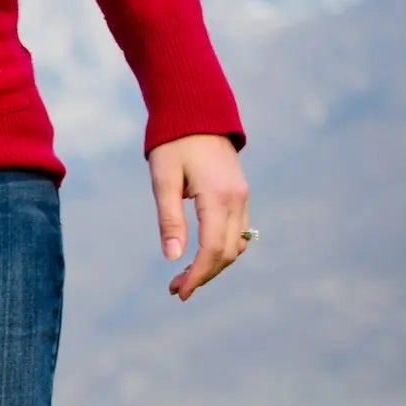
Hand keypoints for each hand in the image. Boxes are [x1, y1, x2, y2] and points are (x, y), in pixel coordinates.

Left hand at [149, 134, 252, 301]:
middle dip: (203, 275)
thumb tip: (173, 257)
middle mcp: (237, 199)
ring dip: (213, 264)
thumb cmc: (174, 145)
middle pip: (227, 252)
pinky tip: (200, 256)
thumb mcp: (163, 181)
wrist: (197, 114)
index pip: (212, 249)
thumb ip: (169, 219)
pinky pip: (237, 231)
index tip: (178, 292)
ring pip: (236, 244)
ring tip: (183, 276)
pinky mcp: (240, 194)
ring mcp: (242, 196)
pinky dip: (222, 249)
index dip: (197, 276)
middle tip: (174, 289)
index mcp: (218, 197)